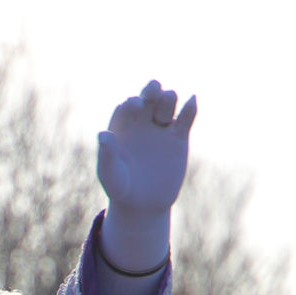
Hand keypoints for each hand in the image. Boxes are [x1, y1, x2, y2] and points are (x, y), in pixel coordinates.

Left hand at [97, 80, 196, 221]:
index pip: (127, 105)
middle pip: (149, 96)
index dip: (132, 102)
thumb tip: (103, 135)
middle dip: (151, 89)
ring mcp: (161, 127)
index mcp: (122, 124)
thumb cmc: (119, 187)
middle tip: (153, 90)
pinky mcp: (179, 138)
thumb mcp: (110, 173)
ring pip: (168, 102)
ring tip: (167, 104)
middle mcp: (142, 121)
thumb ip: (107, 154)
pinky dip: (190, 109)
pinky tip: (192, 100)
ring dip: (168, 98)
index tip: (135, 106)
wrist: (142, 204)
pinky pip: (186, 119)